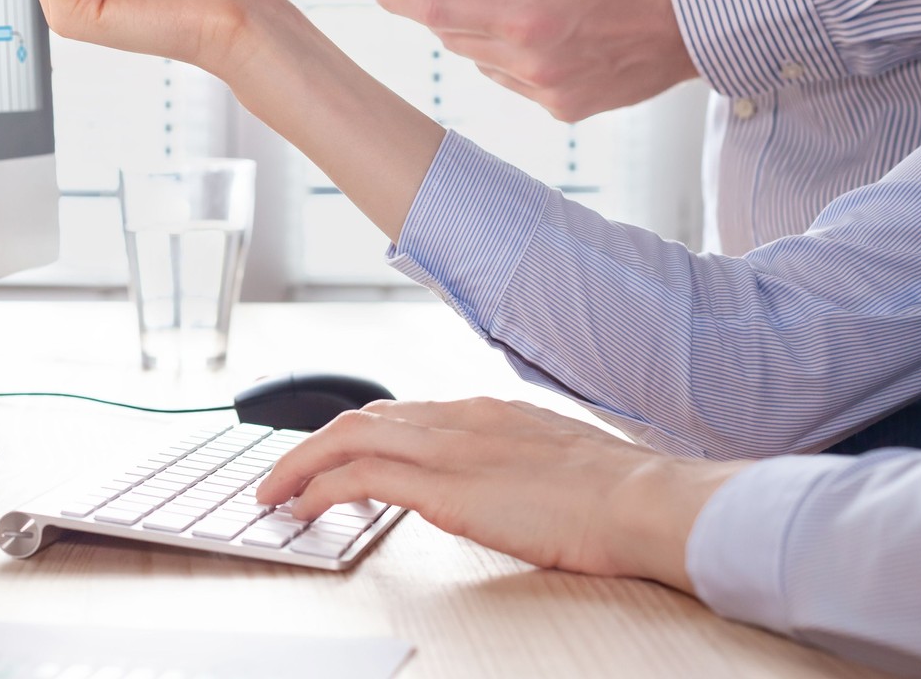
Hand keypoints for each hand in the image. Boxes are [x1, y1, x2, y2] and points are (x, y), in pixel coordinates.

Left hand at [254, 398, 745, 591]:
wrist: (646, 500)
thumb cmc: (622, 494)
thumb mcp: (560, 461)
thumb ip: (521, 464)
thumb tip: (509, 487)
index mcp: (489, 413)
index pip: (403, 412)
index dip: (359, 433)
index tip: (334, 454)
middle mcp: (460, 419)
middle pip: (363, 417)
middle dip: (314, 444)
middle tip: (283, 473)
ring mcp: (449, 450)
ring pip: (347, 438)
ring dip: (300, 465)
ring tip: (274, 493)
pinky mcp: (443, 487)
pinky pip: (359, 478)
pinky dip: (318, 489)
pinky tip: (302, 508)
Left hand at [369, 0, 697, 121]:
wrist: (695, 23)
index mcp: (526, 19)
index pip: (437, 10)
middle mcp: (530, 66)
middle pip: (452, 36)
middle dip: (438, 6)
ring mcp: (545, 94)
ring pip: (479, 58)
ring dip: (474, 29)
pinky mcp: (561, 109)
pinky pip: (509, 78)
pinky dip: (505, 52)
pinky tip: (534, 28)